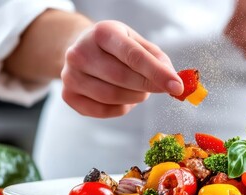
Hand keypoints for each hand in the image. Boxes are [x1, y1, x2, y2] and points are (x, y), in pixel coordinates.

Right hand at [61, 20, 182, 117]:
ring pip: (111, 96)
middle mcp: (80, 52)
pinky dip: (120, 109)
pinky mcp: (68, 95)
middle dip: (146, 87)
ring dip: (134, 98)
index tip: (177, 86)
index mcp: (102, 32)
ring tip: (139, 90)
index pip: (134, 56)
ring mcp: (70, 74)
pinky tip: (124, 99)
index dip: (157, 73)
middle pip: (122, 78)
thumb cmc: (116, 48)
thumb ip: (158, 60)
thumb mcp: (137, 43)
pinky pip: (101, 111)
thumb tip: (175, 83)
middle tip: (156, 87)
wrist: (82, 49)